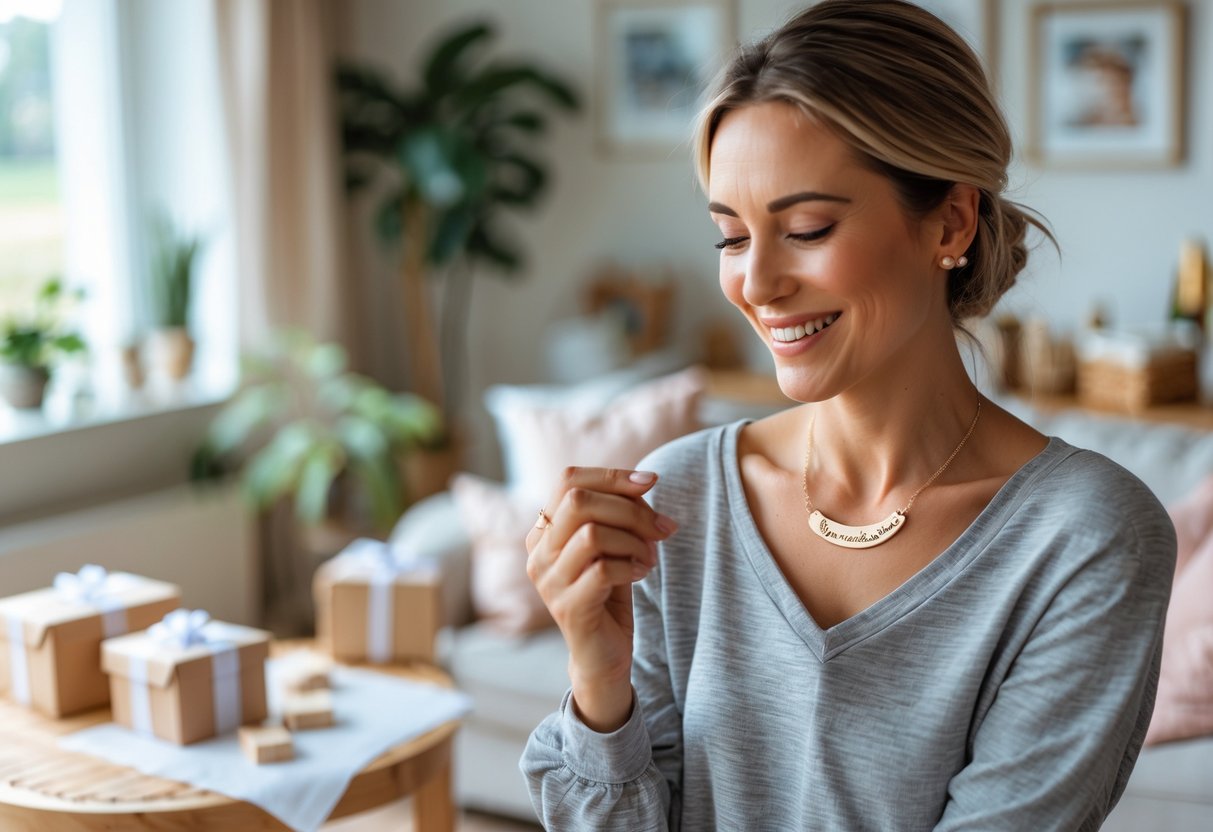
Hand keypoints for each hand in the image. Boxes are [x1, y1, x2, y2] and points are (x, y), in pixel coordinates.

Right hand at [526, 466, 677, 731]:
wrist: (603, 655)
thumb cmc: (610, 592)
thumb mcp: (615, 544)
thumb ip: (620, 513)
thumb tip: (645, 481)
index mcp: (544, 529)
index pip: (568, 480)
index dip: (612, 475)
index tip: (652, 481)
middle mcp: (537, 552)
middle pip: (578, 501)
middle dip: (630, 509)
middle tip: (661, 529)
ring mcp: (548, 581)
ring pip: (591, 534)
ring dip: (633, 541)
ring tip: (650, 558)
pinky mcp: (567, 607)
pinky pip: (603, 569)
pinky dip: (631, 566)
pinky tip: (641, 574)